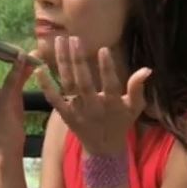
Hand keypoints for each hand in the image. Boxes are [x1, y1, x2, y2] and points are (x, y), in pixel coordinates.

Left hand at [35, 36, 151, 155]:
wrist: (103, 148)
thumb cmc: (121, 122)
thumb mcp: (134, 108)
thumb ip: (137, 89)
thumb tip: (147, 69)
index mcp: (112, 104)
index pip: (110, 84)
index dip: (107, 68)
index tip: (103, 49)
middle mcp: (92, 107)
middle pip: (83, 82)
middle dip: (78, 60)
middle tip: (74, 39)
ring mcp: (76, 110)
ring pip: (67, 84)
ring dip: (62, 63)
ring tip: (59, 41)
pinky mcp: (64, 113)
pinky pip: (53, 98)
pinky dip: (45, 85)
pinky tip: (39, 68)